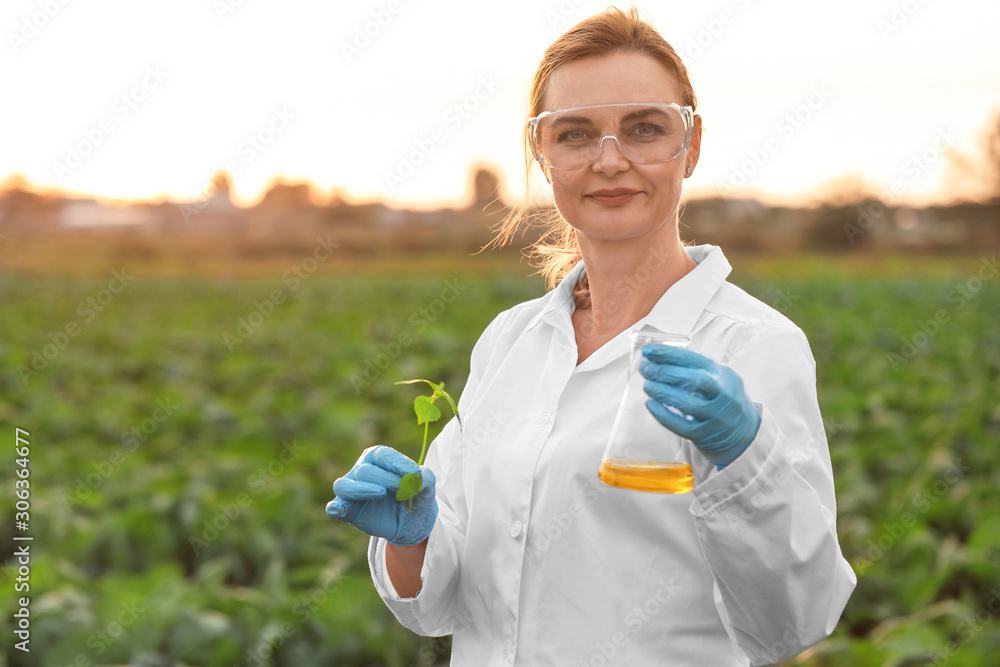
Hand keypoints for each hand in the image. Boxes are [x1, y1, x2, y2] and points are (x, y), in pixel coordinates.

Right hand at [325, 445, 437, 545]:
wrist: (413, 522)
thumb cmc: (417, 496)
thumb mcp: (428, 486)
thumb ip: (425, 479)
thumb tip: (416, 477)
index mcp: (379, 458)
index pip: (381, 454)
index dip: (397, 462)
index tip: (415, 473)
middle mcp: (361, 470)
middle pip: (364, 470)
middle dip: (386, 479)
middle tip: (404, 490)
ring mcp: (352, 490)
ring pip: (343, 485)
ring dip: (361, 489)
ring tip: (381, 493)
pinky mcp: (348, 510)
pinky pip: (333, 508)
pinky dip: (334, 508)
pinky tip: (339, 510)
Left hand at [639, 345, 760, 468]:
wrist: (743, 432)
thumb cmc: (724, 398)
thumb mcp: (720, 376)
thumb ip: (696, 367)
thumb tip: (658, 359)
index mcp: (723, 375)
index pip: (694, 360)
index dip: (669, 354)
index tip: (649, 351)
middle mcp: (722, 395)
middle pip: (695, 380)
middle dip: (666, 372)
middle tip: (646, 369)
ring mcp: (714, 416)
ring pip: (687, 404)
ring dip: (663, 392)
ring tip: (647, 385)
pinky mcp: (703, 434)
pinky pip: (681, 425)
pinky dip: (663, 414)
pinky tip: (650, 404)